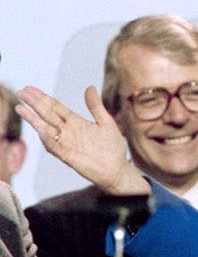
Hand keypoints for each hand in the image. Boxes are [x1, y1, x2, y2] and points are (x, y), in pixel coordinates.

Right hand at [15, 85, 147, 194]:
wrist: (117, 169)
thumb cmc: (112, 147)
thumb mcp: (106, 122)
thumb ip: (95, 106)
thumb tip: (89, 87)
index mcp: (75, 122)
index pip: (55, 107)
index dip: (43, 97)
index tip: (30, 88)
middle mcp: (68, 131)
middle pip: (48, 114)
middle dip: (34, 103)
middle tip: (21, 91)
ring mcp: (67, 143)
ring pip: (46, 129)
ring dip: (33, 120)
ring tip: (21, 109)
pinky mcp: (69, 156)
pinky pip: (55, 147)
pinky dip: (48, 140)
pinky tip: (41, 131)